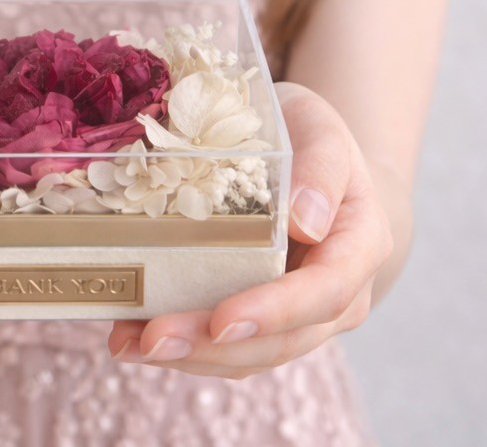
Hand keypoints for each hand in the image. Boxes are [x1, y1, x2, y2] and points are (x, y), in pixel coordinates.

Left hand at [107, 84, 392, 376]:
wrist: (313, 158)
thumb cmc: (313, 136)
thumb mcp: (321, 130)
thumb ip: (321, 167)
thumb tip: (304, 221)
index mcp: (358, 245)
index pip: (325, 292)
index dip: (274, 311)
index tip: (223, 320)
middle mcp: (338, 295)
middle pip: (281, 339)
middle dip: (213, 347)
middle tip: (153, 339)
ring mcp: (300, 316)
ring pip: (249, 354)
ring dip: (188, 356)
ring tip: (127, 343)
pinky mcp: (261, 318)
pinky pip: (225, 346)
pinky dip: (180, 345)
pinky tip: (129, 334)